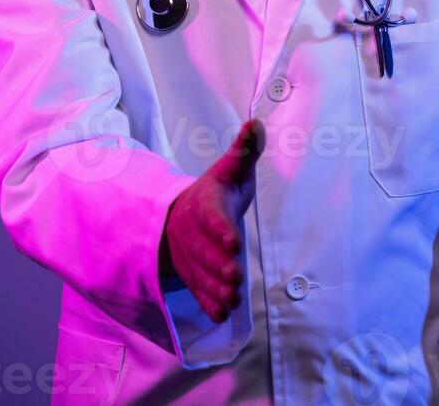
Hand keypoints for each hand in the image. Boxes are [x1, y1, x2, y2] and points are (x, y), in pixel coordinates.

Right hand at [160, 118, 264, 322]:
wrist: (181, 214)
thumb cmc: (217, 190)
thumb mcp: (230, 168)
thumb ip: (245, 150)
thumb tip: (256, 123)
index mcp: (204, 201)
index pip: (211, 215)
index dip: (221, 229)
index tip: (234, 241)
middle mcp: (192, 230)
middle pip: (203, 249)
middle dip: (218, 264)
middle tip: (235, 277)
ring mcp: (189, 253)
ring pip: (199, 272)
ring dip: (214, 287)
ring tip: (231, 299)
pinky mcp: (192, 272)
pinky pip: (196, 289)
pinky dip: (207, 302)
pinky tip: (220, 315)